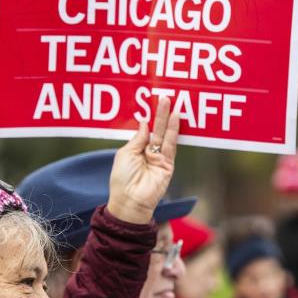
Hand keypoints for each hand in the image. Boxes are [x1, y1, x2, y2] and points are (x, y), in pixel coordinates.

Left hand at [106, 97, 179, 223]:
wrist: (130, 200)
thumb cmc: (122, 179)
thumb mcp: (125, 154)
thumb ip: (138, 139)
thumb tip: (145, 123)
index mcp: (136, 150)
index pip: (145, 130)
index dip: (149, 117)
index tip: (151, 102)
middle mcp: (149, 153)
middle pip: (157, 130)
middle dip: (160, 114)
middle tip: (164, 97)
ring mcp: (160, 159)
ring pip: (166, 135)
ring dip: (169, 119)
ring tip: (172, 103)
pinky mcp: (168, 165)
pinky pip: (172, 145)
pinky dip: (174, 132)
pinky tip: (175, 119)